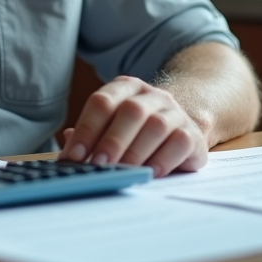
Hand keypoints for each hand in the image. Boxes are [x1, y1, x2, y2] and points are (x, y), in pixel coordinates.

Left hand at [57, 76, 207, 176]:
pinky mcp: (193, 135)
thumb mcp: (111, 126)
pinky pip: (179, 143)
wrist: (180, 127)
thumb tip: (68, 148)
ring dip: (135, 152)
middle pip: (131, 111)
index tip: (74, 156)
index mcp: (125, 88)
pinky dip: (162, 160)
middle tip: (98, 165)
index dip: (86, 129)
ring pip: (156, 126)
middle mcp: (151, 96)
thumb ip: (90, 135)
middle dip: (112, 140)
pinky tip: (149, 173)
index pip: (102, 102)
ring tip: (121, 172)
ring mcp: (174, 113)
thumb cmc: (136, 131)